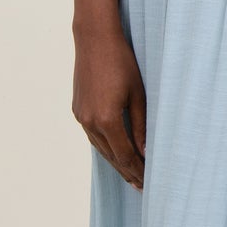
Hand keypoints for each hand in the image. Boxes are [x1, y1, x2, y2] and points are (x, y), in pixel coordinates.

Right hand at [72, 24, 146, 188]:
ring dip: (116, 162)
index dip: (137, 171)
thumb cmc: (122, 62)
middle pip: (111, 157)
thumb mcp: (138, 95)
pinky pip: (93, 136)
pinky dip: (106, 147)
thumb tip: (146, 152)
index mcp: (106, 120)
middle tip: (141, 187)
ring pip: (101, 148)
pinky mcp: (78, 110)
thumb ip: (141, 126)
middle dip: (127, 172)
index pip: (125, 156)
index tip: (148, 183)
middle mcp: (90, 122)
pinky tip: (114, 151)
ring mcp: (81, 117)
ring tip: (130, 174)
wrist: (94, 39)